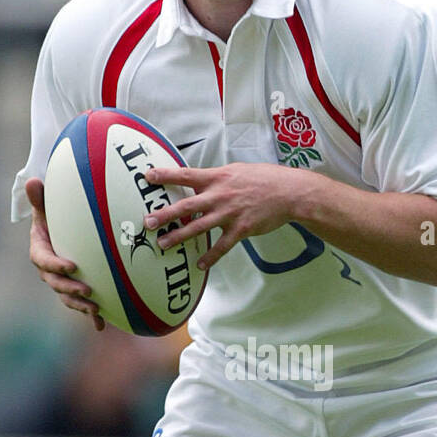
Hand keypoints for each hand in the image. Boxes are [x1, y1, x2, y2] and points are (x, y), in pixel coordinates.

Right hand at [25, 177, 104, 330]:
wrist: (63, 229)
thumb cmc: (55, 215)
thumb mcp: (48, 207)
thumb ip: (41, 199)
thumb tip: (33, 180)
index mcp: (40, 250)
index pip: (44, 260)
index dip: (55, 265)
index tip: (71, 266)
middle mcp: (48, 270)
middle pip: (56, 283)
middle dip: (70, 289)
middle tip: (87, 290)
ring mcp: (61, 281)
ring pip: (67, 297)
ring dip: (80, 305)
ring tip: (95, 309)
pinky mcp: (74, 289)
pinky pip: (81, 306)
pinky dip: (91, 318)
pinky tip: (101, 326)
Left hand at [146, 162, 297, 270]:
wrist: (289, 192)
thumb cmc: (263, 179)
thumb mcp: (236, 171)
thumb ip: (215, 178)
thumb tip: (197, 181)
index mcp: (217, 177)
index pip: (186, 175)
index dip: (166, 175)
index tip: (147, 176)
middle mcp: (220, 195)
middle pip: (187, 205)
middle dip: (166, 214)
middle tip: (148, 222)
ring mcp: (230, 213)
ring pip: (199, 227)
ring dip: (179, 237)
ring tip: (163, 245)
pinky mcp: (241, 229)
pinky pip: (222, 246)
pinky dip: (210, 257)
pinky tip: (199, 265)